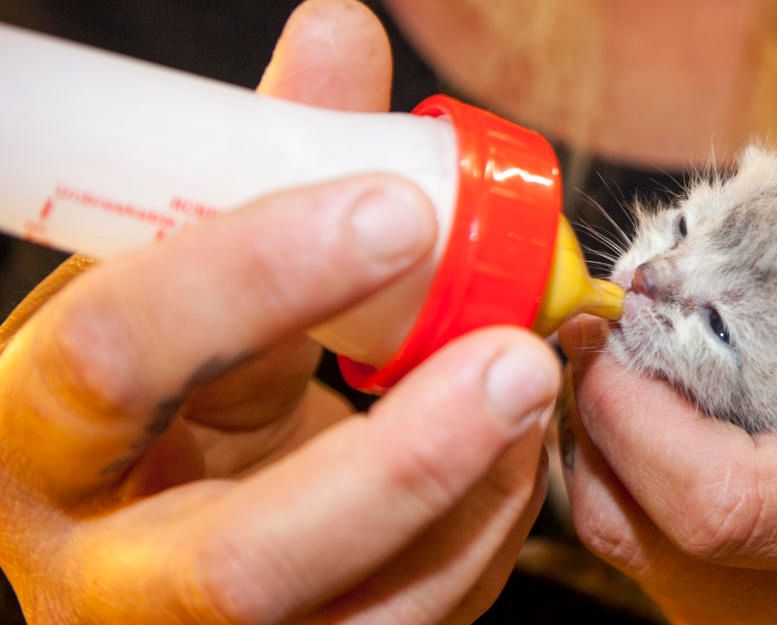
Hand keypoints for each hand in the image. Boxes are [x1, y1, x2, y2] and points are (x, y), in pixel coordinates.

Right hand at [0, 2, 557, 622]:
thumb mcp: (177, 287)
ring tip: (535, 387)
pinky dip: (489, 532)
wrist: (143, 520)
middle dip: (402, 460)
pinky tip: (521, 451)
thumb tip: (341, 33)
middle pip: (246, 559)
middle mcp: (108, 572)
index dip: (254, 275)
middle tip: (517, 355)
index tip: (400, 204)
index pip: (117, 359)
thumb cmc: (154, 395)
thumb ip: (257, 171)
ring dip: (476, 499)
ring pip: (359, 621)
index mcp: (36, 436)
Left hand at [559, 183, 776, 623]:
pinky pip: (645, 558)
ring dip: (605, 448)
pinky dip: (623, 482)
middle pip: (656, 537)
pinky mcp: (753, 624)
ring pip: (634, 551)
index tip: (623, 320)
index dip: (642, 416)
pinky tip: (650, 419)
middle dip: (604, 420)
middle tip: (609, 325)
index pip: (735, 503)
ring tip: (626, 363)